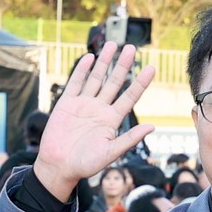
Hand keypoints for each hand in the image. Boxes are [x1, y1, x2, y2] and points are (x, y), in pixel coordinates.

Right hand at [35, 46, 157, 201]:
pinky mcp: (67, 103)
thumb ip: (130, 139)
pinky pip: (76, 83)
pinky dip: (82, 70)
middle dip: (123, 65)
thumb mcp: (111, 153)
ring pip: (96, 79)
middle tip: (132, 48)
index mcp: (112, 120)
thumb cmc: (85, 164)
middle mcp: (100, 109)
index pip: (130, 96)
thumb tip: (152, 127)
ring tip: (112, 45)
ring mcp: (83, 104)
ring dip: (104, 62)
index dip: (140, 82)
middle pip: (114, 82)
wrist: (59, 166)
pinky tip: (90, 58)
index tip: (152, 68)